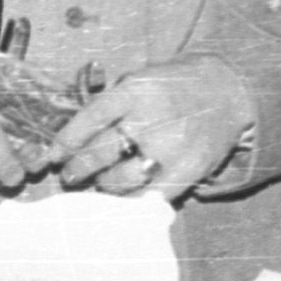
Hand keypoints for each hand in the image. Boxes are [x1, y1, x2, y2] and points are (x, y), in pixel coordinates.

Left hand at [45, 57, 257, 202]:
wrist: (228, 92)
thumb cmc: (174, 86)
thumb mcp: (141, 79)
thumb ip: (110, 103)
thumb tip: (70, 134)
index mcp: (135, 91)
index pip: (90, 118)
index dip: (66, 141)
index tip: (52, 156)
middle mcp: (152, 119)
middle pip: (101, 153)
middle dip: (79, 168)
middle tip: (71, 174)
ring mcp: (171, 148)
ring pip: (120, 180)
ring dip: (104, 185)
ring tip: (101, 183)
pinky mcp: (188, 171)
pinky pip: (149, 197)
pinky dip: (132, 200)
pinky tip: (125, 197)